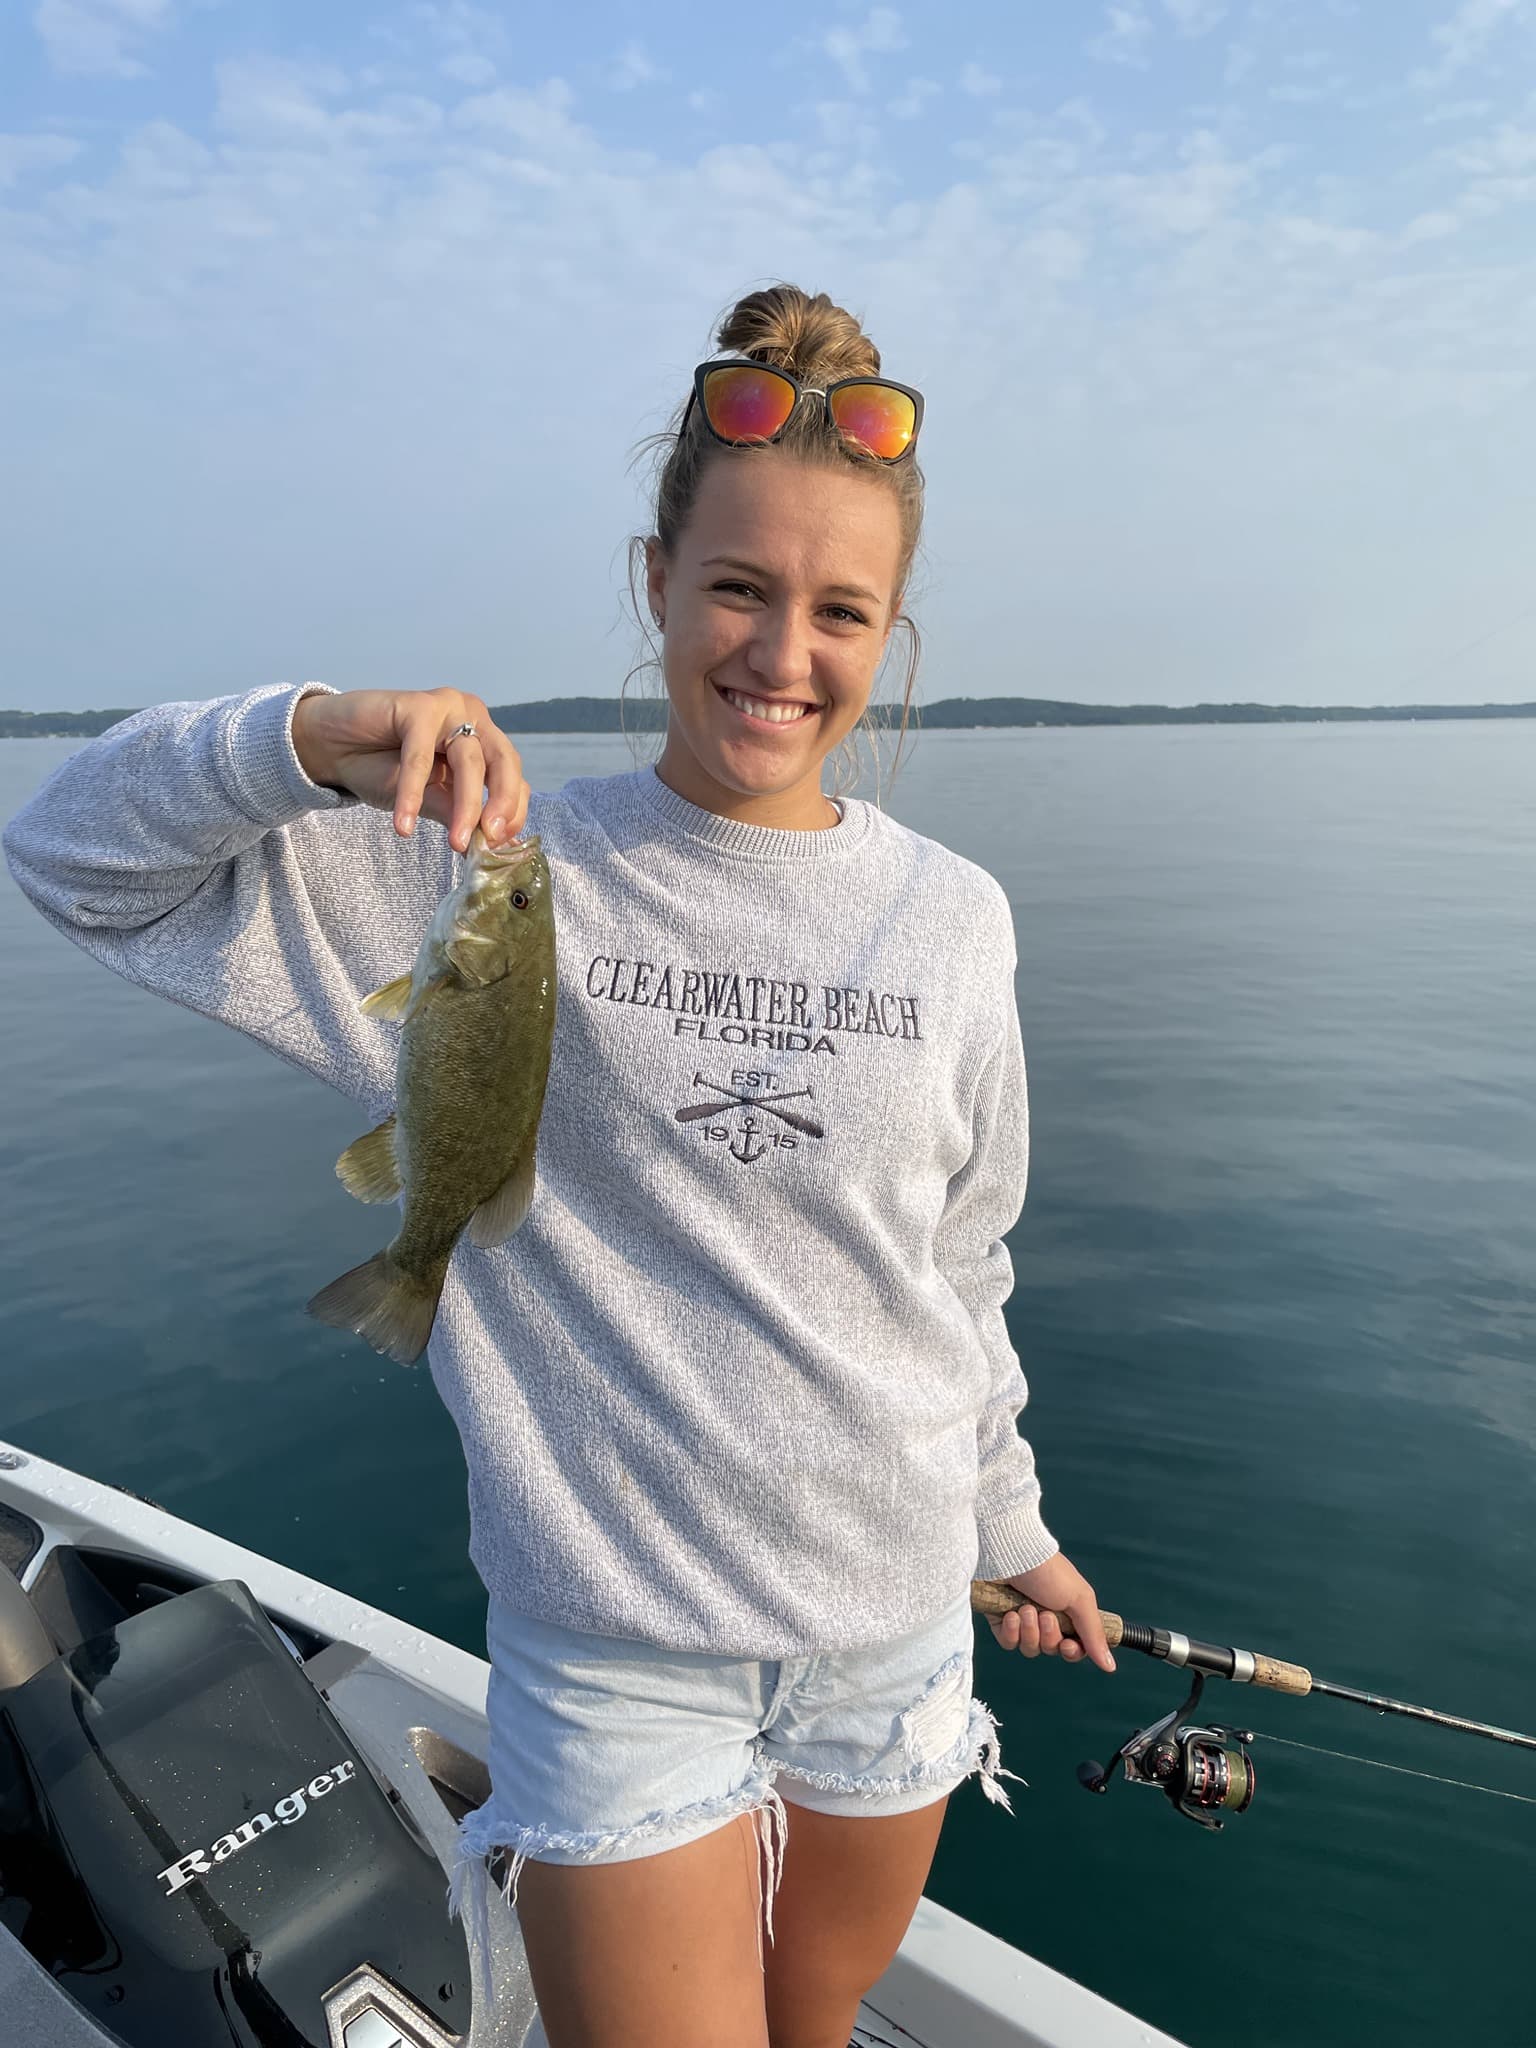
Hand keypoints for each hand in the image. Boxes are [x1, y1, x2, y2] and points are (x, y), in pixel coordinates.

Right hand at [291, 688, 529, 854]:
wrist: (332, 748)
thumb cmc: (382, 770)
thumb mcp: (427, 799)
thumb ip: (458, 812)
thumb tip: (491, 843)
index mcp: (482, 740)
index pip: (513, 776)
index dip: (512, 810)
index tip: (499, 846)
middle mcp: (472, 718)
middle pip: (503, 762)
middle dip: (502, 803)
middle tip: (492, 838)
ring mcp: (447, 708)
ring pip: (468, 761)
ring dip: (465, 806)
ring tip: (455, 843)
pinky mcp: (416, 705)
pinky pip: (420, 756)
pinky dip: (413, 794)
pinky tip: (403, 824)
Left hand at [983, 1553, 1115, 1672]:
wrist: (1010, 1554)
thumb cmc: (1048, 1572)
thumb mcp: (1079, 1599)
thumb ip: (1094, 1634)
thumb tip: (1110, 1666)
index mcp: (1067, 1612)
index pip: (1074, 1647)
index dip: (1071, 1652)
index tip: (1068, 1644)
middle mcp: (1045, 1617)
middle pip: (1051, 1649)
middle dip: (1049, 1635)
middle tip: (1045, 1615)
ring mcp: (1022, 1620)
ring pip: (1030, 1649)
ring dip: (1030, 1630)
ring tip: (1025, 1608)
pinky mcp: (1000, 1620)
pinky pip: (1008, 1643)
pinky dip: (1011, 1631)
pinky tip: (1010, 1614)